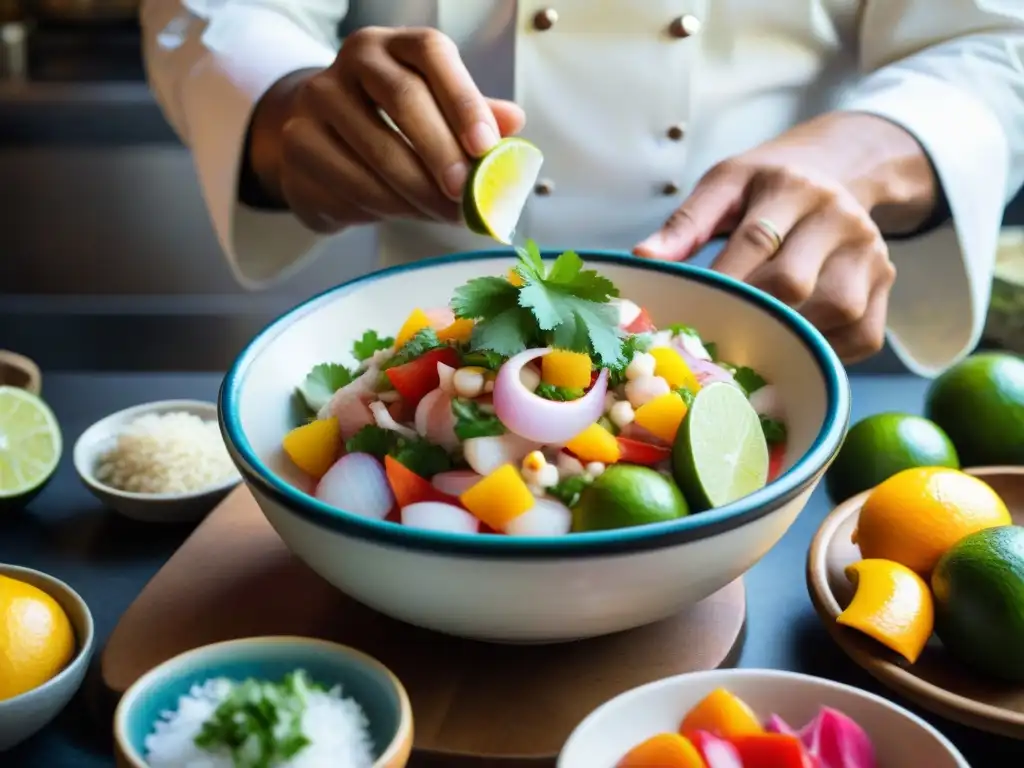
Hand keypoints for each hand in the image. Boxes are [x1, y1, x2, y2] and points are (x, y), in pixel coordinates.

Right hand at [249, 27, 524, 231]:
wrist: (323, 144)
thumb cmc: (393, 126)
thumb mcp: (437, 115)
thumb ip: (475, 119)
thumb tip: (514, 122)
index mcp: (394, 45)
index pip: (431, 53)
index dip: (463, 99)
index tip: (486, 148)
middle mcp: (350, 62)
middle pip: (402, 98)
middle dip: (441, 152)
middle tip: (466, 195)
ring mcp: (316, 101)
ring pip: (374, 151)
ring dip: (416, 193)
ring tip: (444, 215)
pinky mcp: (298, 146)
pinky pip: (348, 185)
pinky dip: (384, 209)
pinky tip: (404, 213)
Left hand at [631, 115, 931, 363]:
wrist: (836, 167)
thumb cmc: (766, 186)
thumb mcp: (723, 185)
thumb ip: (685, 223)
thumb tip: (643, 259)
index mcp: (789, 187)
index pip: (753, 241)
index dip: (721, 284)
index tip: (689, 316)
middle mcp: (837, 216)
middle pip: (793, 281)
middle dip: (750, 315)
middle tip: (715, 340)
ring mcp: (868, 250)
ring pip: (838, 311)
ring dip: (792, 337)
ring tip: (755, 346)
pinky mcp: (886, 281)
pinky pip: (864, 335)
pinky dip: (829, 352)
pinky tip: (796, 348)